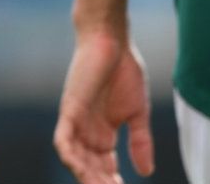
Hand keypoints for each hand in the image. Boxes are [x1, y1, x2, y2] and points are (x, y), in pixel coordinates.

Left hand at [55, 30, 153, 183]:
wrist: (112, 40)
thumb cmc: (124, 71)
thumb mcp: (137, 113)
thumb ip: (140, 142)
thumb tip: (146, 172)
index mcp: (102, 135)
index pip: (104, 168)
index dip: (111, 182)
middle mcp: (86, 133)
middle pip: (90, 168)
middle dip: (100, 182)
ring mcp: (76, 122)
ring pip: (76, 159)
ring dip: (86, 176)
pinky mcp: (69, 110)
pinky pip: (63, 140)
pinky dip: (69, 155)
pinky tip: (77, 168)